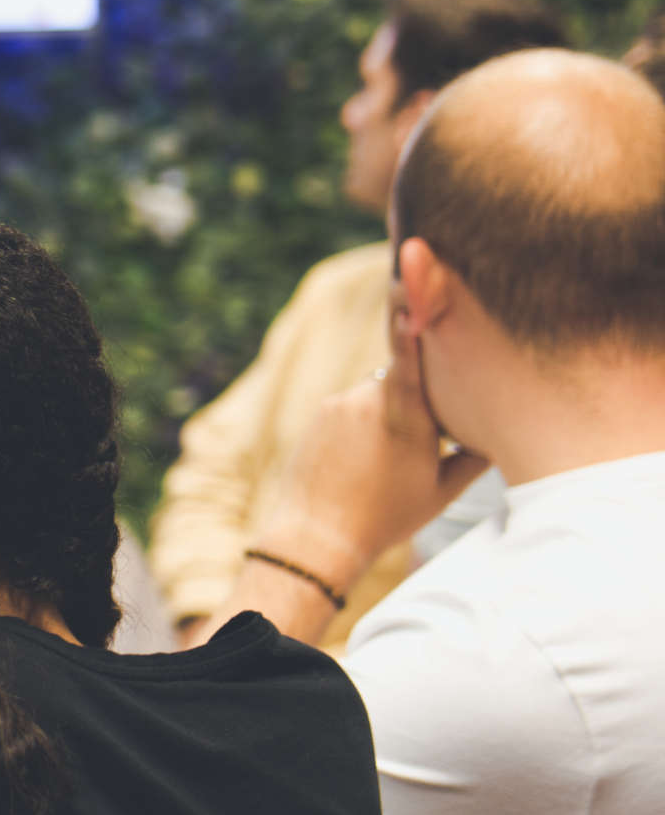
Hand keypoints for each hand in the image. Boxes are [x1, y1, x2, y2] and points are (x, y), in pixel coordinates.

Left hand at [256, 308, 488, 595]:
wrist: (316, 535)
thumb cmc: (387, 516)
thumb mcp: (443, 491)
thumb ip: (474, 455)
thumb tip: (497, 433)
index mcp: (404, 415)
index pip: (410, 352)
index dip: (410, 315)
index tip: (406, 278)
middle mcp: (367, 399)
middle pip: (406, 380)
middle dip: (417, 403)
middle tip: (412, 452)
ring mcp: (338, 402)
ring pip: (378, 395)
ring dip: (387, 417)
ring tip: (380, 466)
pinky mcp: (319, 411)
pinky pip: (352, 406)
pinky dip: (361, 426)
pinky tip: (358, 463)